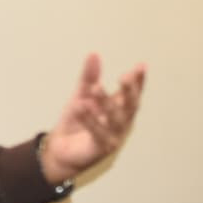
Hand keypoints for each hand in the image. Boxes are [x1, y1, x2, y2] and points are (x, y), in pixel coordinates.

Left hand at [41, 53, 147, 184]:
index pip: (132, 93)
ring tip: (96, 88)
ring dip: (106, 103)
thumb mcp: (82, 95)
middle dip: (129, 92)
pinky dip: (89, 119)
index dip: (139, 81)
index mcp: (120, 109)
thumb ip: (89, 77)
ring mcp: (114, 137)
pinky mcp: (101, 148)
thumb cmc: (77, 121)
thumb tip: (94, 54)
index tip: (141, 66)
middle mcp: (121, 123)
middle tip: (125, 77)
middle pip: (130, 107)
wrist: (60, 148)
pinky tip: (81, 106)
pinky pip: (97, 132)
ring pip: (114, 119)